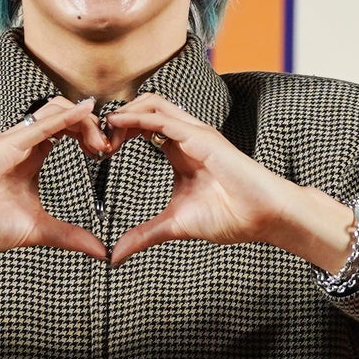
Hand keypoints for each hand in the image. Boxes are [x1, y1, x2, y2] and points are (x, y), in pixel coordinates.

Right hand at [0, 96, 109, 298]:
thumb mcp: (38, 230)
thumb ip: (70, 236)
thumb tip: (100, 251)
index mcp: (31, 155)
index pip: (68, 129)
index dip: (91, 134)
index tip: (108, 153)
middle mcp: (23, 142)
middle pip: (65, 113)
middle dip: (92, 125)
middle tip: (108, 148)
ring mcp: (13, 140)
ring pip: (55, 110)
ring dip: (84, 121)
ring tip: (99, 145)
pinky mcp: (4, 146)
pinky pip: (40, 125)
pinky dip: (65, 118)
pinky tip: (86, 115)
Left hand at [105, 94, 350, 269]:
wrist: (263, 217)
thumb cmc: (229, 217)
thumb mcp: (174, 226)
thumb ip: (144, 235)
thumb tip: (115, 255)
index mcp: (179, 149)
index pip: (142, 125)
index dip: (118, 131)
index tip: (98, 151)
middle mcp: (186, 135)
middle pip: (144, 107)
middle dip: (116, 118)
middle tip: (95, 141)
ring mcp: (195, 132)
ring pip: (152, 103)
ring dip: (123, 113)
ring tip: (103, 133)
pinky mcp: (202, 137)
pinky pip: (164, 117)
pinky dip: (137, 117)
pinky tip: (116, 125)